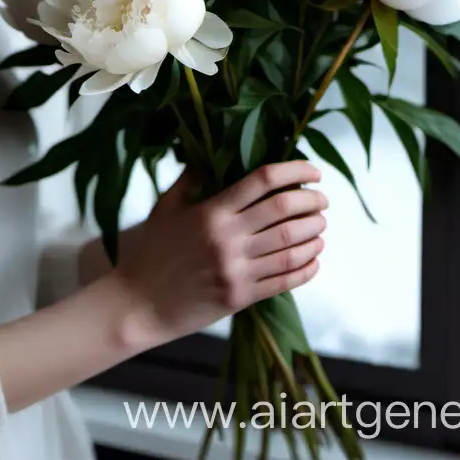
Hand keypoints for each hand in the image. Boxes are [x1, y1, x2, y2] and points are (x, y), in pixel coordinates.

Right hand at [110, 160, 327, 348]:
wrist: (137, 305)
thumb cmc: (151, 253)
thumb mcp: (166, 208)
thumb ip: (191, 180)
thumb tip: (210, 154)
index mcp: (211, 211)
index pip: (263, 181)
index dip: (295, 171)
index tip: (313, 171)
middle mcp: (227, 238)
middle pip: (285, 210)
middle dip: (312, 201)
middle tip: (322, 200)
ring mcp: (236, 270)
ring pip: (292, 246)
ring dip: (314, 234)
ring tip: (321, 227)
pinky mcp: (240, 297)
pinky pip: (285, 280)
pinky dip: (307, 267)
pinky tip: (314, 258)